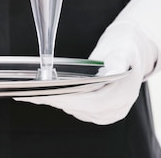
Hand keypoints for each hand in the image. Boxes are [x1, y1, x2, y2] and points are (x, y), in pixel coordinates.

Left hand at [15, 20, 158, 124]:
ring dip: (54, 101)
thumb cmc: (125, 47)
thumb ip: (118, 59)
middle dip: (53, 100)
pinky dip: (60, 100)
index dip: (68, 99)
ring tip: (32, 92)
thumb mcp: (123, 48)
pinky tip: (45, 93)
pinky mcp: (97, 111)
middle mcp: (115, 109)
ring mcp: (106, 113)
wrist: (131, 51)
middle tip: (29, 93)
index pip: (92, 102)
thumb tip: (114, 69)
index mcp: (124, 95)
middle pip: (79, 108)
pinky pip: (75, 108)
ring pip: (74, 109)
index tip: (47, 94)